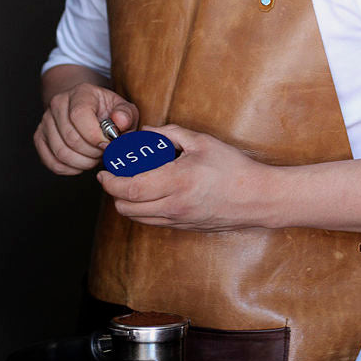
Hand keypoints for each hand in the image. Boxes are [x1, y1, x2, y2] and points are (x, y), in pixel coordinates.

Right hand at [34, 81, 138, 175]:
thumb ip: (126, 115)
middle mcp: (58, 103)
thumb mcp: (124, 109)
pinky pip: (52, 162)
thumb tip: (120, 121)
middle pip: (70, 138)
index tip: (108, 144)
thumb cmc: (108, 112)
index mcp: (80, 93)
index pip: (79, 115)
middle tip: (103, 152)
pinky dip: (70, 169)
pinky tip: (82, 163)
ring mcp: (46, 121)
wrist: (89, 110)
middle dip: (92, 152)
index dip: (95, 135)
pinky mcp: (40, 138)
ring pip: (61, 153)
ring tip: (94, 157)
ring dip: (82, 162)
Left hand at [96, 124, 272, 230]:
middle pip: (126, 206)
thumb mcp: (201, 141)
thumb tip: (146, 132)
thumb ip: (170, 133)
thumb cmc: (232, 167)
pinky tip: (150, 192)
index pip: (129, 187)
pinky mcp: (182, 227)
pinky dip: (142, 208)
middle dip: (113, 191)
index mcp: (176, 181)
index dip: (110, 180)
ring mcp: (177, 220)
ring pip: (136, 217)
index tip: (105, 170)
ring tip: (132, 182)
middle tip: (116, 174)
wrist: (256, 198)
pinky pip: (152, 221)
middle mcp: (173, 205)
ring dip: (126, 201)